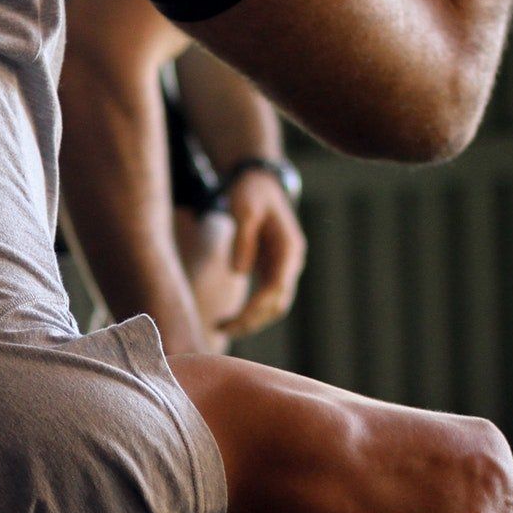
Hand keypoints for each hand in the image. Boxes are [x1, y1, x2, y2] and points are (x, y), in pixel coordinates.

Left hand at [217, 171, 307, 338]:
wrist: (260, 183)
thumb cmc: (251, 193)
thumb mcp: (244, 208)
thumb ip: (243, 238)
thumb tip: (239, 272)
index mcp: (289, 248)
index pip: (277, 287)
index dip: (257, 306)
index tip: (235, 319)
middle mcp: (291, 262)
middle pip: (277, 303)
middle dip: (252, 320)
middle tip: (221, 329)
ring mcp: (283, 267)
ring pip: (273, 306)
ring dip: (251, 321)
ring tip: (222, 328)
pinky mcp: (272, 270)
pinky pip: (265, 299)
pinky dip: (250, 312)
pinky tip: (231, 319)